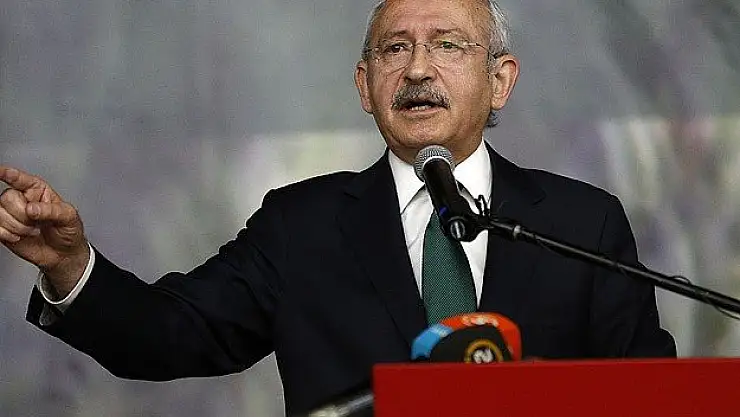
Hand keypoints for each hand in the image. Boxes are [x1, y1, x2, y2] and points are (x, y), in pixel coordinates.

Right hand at [0, 166, 89, 297]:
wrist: (63, 254)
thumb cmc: (68, 230)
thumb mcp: (69, 217)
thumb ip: (52, 210)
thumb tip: (31, 208)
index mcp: (37, 190)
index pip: (19, 178)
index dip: (7, 174)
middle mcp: (22, 199)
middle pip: (7, 198)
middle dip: (22, 214)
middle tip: (37, 223)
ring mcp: (11, 214)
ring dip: (16, 226)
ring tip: (32, 231)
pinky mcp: (4, 228)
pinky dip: (6, 234)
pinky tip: (18, 237)